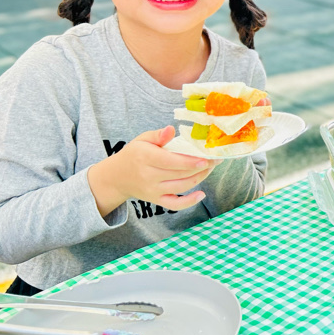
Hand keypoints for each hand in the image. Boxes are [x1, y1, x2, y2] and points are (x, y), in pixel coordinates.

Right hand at [89, 126, 218, 215]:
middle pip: (180, 174)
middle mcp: (149, 176)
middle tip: (216, 159)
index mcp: (145, 157)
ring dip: (199, 178)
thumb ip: (158, 135)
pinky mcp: (156, 200)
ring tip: (210, 168)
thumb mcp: (142, 140)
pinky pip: (174, 205)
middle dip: (201, 167)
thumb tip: (171, 129)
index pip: (171, 161)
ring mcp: (153, 190)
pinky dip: (189, 202)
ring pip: (181, 187)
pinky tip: (201, 195)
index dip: (190, 161)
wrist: (116, 177)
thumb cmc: (134, 154)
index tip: (207, 158)